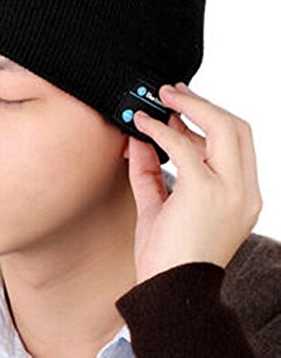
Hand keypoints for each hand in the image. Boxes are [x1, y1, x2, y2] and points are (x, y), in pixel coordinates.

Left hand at [127, 82, 262, 283]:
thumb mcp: (159, 206)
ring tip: (159, 97)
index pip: (236, 143)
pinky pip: (182, 146)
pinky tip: (141, 124)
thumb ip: (151, 172)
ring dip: (189, 106)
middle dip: (204, 104)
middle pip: (238, 127)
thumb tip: (139, 140)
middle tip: (172, 92)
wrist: (169, 292)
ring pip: (223, 127)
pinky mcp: (205, 191)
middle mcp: (243, 191)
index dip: (209, 118)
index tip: (181, 106)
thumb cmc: (167, 255)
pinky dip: (161, 130)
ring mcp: (229, 190)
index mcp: (240, 195)